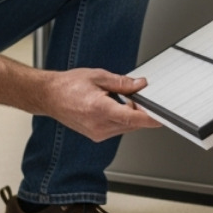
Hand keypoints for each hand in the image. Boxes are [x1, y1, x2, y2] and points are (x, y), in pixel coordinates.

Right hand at [39, 69, 160, 141]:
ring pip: (126, 127)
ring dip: (130, 114)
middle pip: (133, 123)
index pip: (133, 118)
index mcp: (99, 109)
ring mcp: (98, 133)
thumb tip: (140, 85)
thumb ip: (122, 83)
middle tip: (138, 94)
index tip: (163, 116)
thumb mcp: (98, 76)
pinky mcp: (96, 135)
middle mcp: (99, 126)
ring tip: (116, 98)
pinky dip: (121, 119)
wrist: (49, 97)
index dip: (151, 118)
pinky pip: (118, 129)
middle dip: (140, 110)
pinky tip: (112, 106)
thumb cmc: (68, 86)